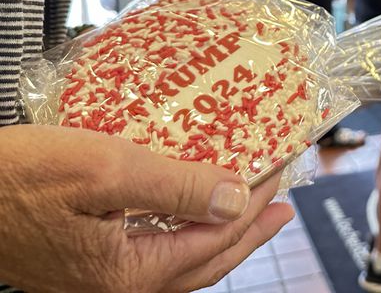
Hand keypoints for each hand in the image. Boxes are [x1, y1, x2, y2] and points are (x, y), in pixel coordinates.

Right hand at [0, 125, 293, 292]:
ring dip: (219, 234)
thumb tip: (236, 200)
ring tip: (248, 209)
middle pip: (205, 262)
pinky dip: (183, 232)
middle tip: (282, 208)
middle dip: (249, 233)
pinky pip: (153, 252)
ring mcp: (99, 278)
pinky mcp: (85, 260)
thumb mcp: (106, 170)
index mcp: (128, 273)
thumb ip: (176, 189)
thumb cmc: (18, 177)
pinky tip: (187, 212)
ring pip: (180, 261)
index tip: (278, 171)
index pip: (215, 238)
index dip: (252, 204)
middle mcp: (117, 286)